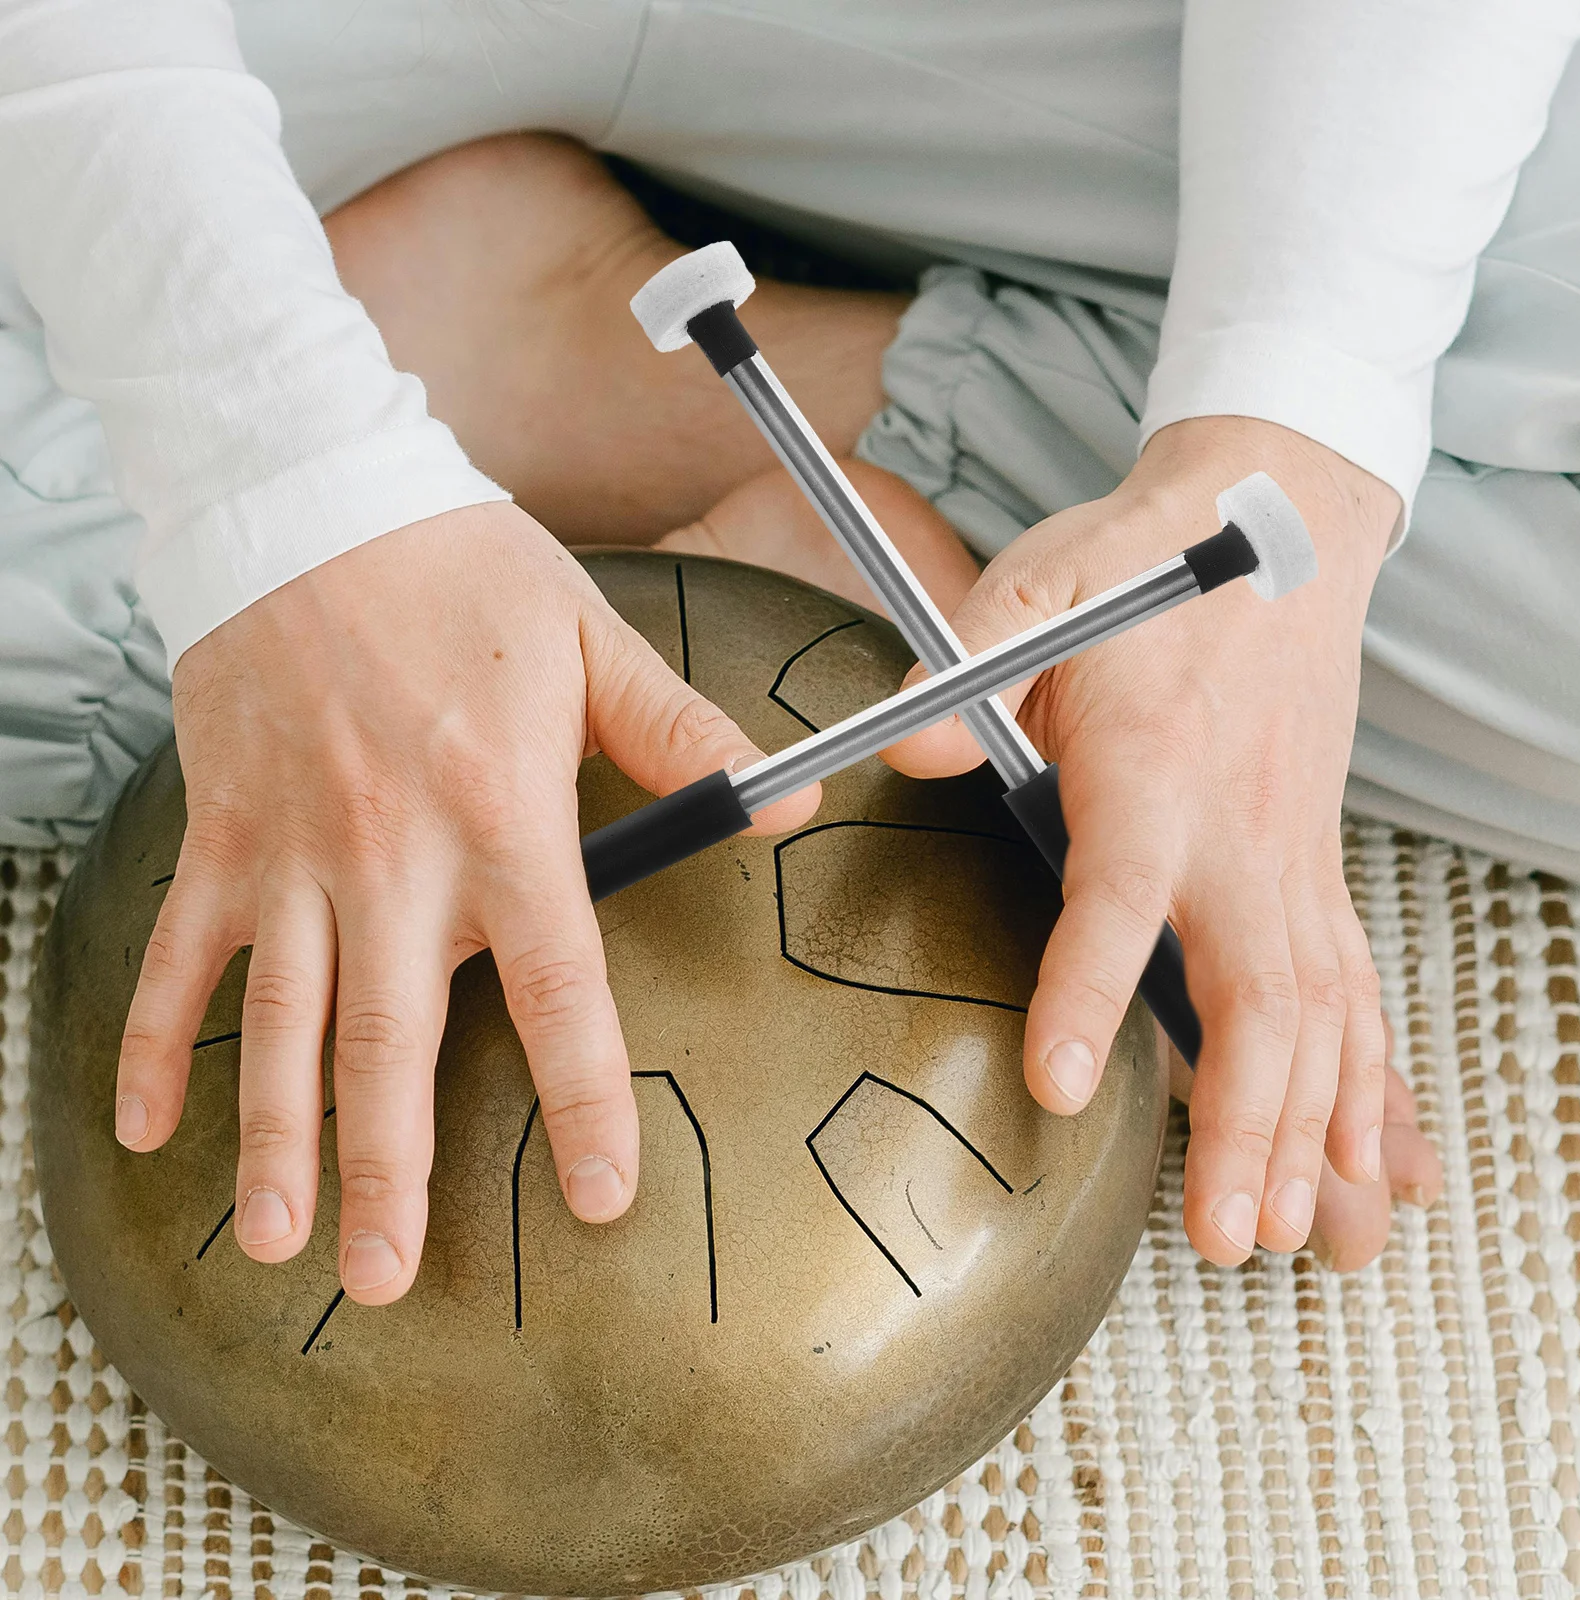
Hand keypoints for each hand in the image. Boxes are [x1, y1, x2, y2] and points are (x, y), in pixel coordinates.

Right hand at [114, 502, 817, 1302]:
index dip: (583, 1101)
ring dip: (276, 1140)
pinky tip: (149, 1126)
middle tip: (387, 1279)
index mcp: (501, 817)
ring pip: (281, 1024)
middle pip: (393, 1044)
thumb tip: (786, 802)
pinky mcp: (220, 833)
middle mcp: (391, 856)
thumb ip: (684, 736)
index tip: (597, 1196)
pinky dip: (155, 1044)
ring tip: (278, 1239)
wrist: (309, 496)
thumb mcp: (591, 641)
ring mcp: (291, 852)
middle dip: (391, 1171)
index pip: (557, 989)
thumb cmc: (459, 569)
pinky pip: (176, 958)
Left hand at [884, 416, 1403, 1263]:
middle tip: (1230, 1237)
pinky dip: (1370, 1080)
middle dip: (1249, 1122)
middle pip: (1257, 991)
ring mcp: (1292, 850)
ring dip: (1316, 1129)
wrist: (1279, 515)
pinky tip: (1375, 1161)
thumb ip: (969, 669)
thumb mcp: (1038, 587)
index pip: (1120, 895)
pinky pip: (1355, 984)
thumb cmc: (1147, 561)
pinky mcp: (1314, 860)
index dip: (1087, 990)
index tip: (1055, 1086)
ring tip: (1307, 1239)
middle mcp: (1239, 826)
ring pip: (1321, 1011)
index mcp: (1154, 764)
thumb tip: (902, 747)